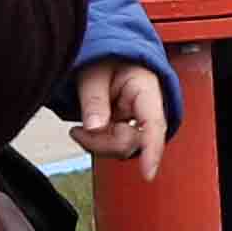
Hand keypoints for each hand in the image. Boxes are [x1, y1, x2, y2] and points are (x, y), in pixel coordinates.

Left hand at [70, 57, 171, 181]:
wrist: (105, 56)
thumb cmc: (104, 57)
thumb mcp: (92, 73)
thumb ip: (94, 100)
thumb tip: (94, 128)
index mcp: (146, 89)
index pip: (153, 124)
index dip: (152, 151)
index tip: (148, 174)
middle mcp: (146, 109)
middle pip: (132, 142)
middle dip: (102, 143)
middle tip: (78, 131)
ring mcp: (136, 121)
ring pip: (122, 149)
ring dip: (97, 144)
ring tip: (79, 129)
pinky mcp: (126, 129)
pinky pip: (114, 147)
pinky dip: (97, 144)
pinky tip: (85, 132)